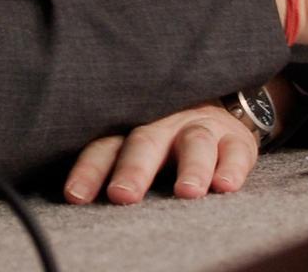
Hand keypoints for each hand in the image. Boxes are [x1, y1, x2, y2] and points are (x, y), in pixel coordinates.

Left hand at [63, 101, 257, 205]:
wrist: (218, 108)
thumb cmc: (166, 136)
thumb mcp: (137, 142)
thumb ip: (113, 161)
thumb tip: (72, 199)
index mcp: (134, 127)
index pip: (106, 146)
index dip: (90, 169)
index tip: (75, 195)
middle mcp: (165, 123)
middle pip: (146, 141)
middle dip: (134, 168)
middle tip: (122, 194)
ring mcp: (202, 127)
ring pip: (195, 142)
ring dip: (191, 167)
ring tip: (186, 191)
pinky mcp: (236, 139)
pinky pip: (236, 151)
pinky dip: (232, 167)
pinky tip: (225, 185)